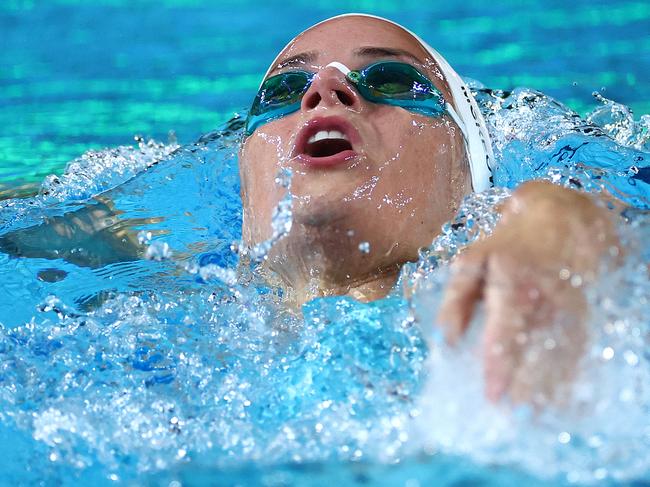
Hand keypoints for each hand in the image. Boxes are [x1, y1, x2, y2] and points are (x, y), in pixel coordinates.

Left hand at [437, 181, 617, 405]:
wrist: (562, 222)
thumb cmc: (507, 246)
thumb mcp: (472, 261)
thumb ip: (456, 298)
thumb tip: (445, 339)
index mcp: (513, 284)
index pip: (506, 334)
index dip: (499, 368)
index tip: (492, 397)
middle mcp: (546, 299)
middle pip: (536, 353)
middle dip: (525, 388)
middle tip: (510, 414)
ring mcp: (570, 308)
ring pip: (561, 358)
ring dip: (548, 390)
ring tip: (531, 415)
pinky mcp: (584, 316)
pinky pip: (579, 353)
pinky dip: (570, 379)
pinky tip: (558, 400)